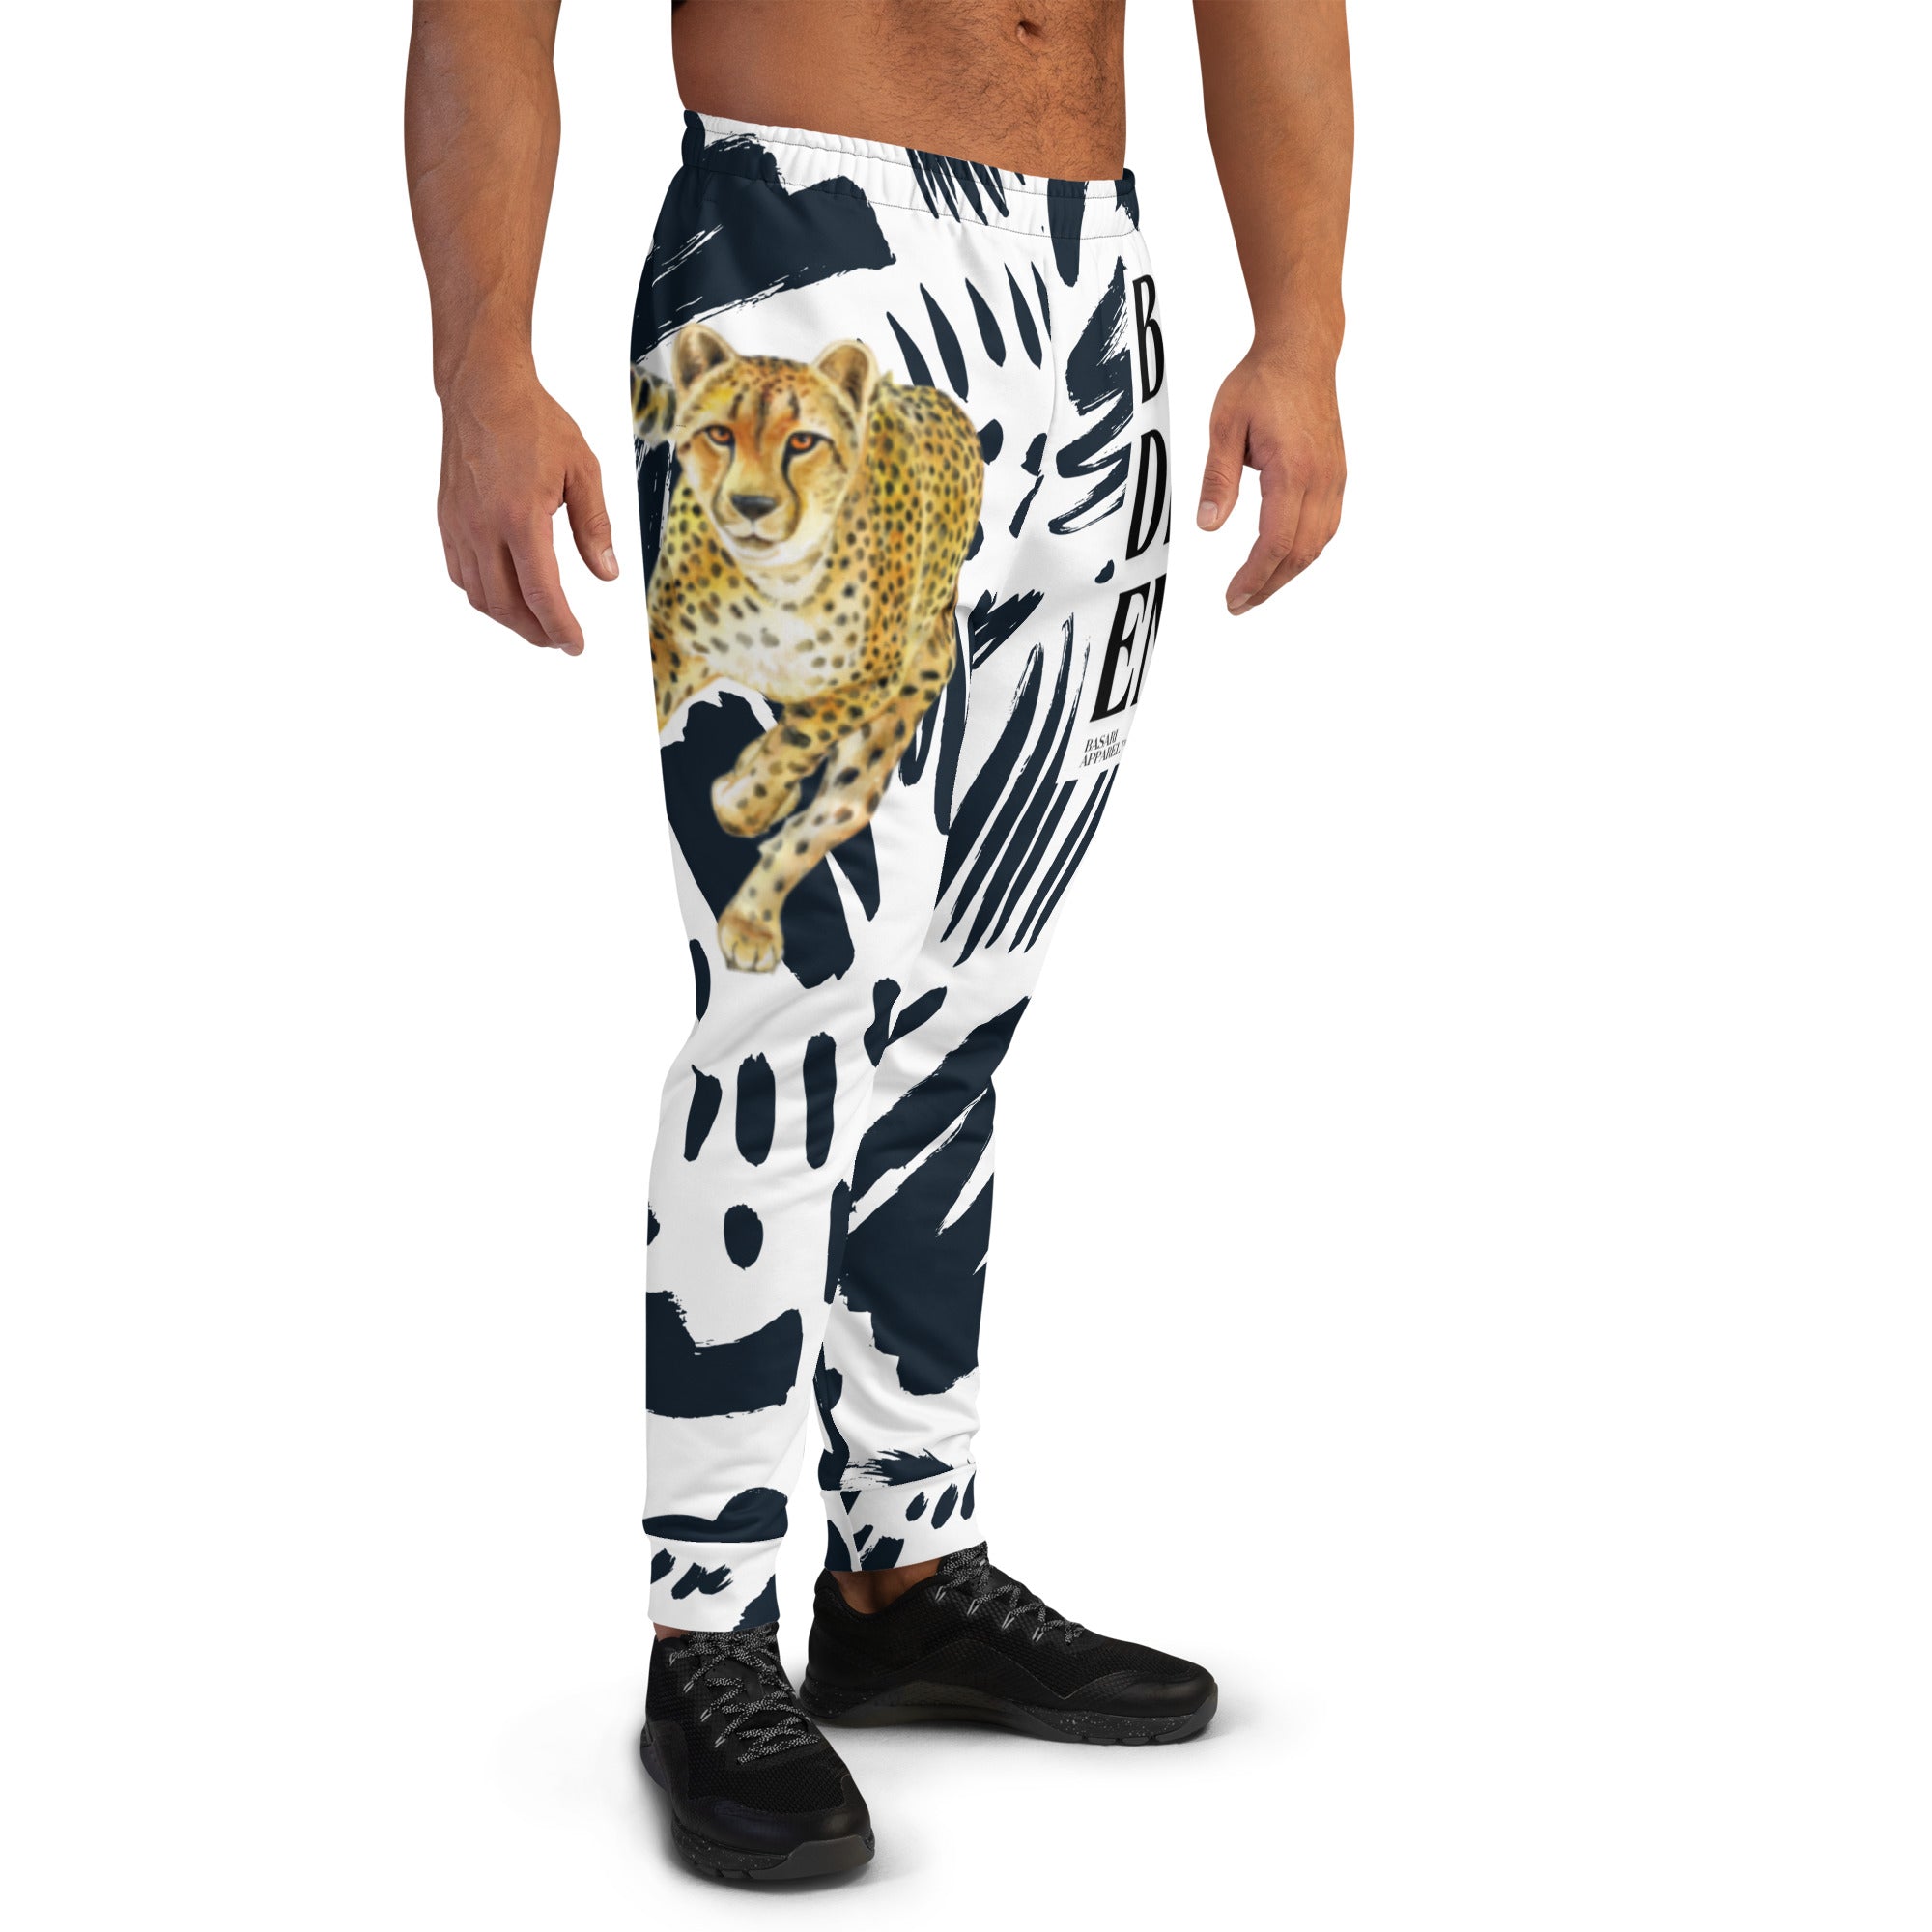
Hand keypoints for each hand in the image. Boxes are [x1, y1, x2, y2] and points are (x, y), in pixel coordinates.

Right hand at [436, 369, 616, 654]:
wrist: (483, 388)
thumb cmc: (535, 422)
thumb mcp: (583, 470)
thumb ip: (595, 526)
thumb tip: (607, 574)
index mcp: (521, 518)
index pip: (542, 594)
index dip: (561, 628)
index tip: (576, 645)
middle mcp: (483, 527)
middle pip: (507, 606)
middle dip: (536, 632)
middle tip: (560, 641)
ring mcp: (459, 525)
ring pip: (479, 596)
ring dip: (509, 619)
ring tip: (537, 624)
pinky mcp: (446, 519)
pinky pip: (460, 574)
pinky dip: (484, 596)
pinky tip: (505, 595)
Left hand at [1196, 344, 1344, 613]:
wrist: (1302, 351)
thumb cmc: (1262, 381)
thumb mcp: (1224, 425)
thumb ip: (1217, 477)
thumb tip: (1208, 526)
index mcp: (1293, 469)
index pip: (1276, 541)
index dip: (1254, 577)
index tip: (1232, 597)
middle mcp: (1321, 479)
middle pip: (1300, 552)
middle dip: (1269, 585)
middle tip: (1238, 605)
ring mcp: (1334, 478)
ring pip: (1317, 544)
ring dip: (1288, 573)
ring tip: (1256, 590)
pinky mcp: (1335, 475)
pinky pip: (1325, 526)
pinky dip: (1303, 551)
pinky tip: (1282, 560)